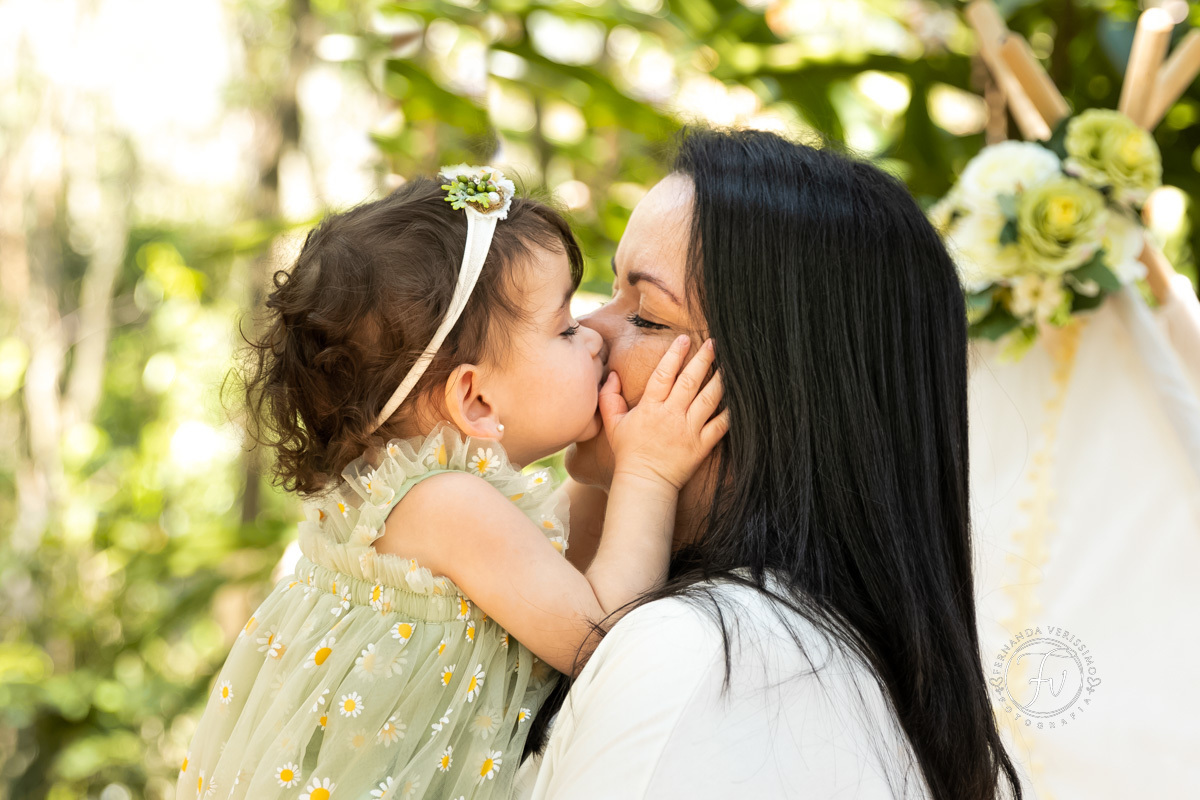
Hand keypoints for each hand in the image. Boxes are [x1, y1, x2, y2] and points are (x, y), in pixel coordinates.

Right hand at [598, 334, 728, 490]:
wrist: (645, 483)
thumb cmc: (629, 453)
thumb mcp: (613, 424)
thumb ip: (609, 398)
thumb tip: (613, 375)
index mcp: (651, 408)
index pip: (664, 374)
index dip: (674, 355)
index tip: (684, 339)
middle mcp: (672, 415)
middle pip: (690, 381)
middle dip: (703, 359)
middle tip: (713, 343)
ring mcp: (689, 430)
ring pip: (709, 399)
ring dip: (720, 380)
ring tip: (730, 364)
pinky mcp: (702, 445)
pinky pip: (720, 425)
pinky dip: (731, 411)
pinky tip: (739, 398)